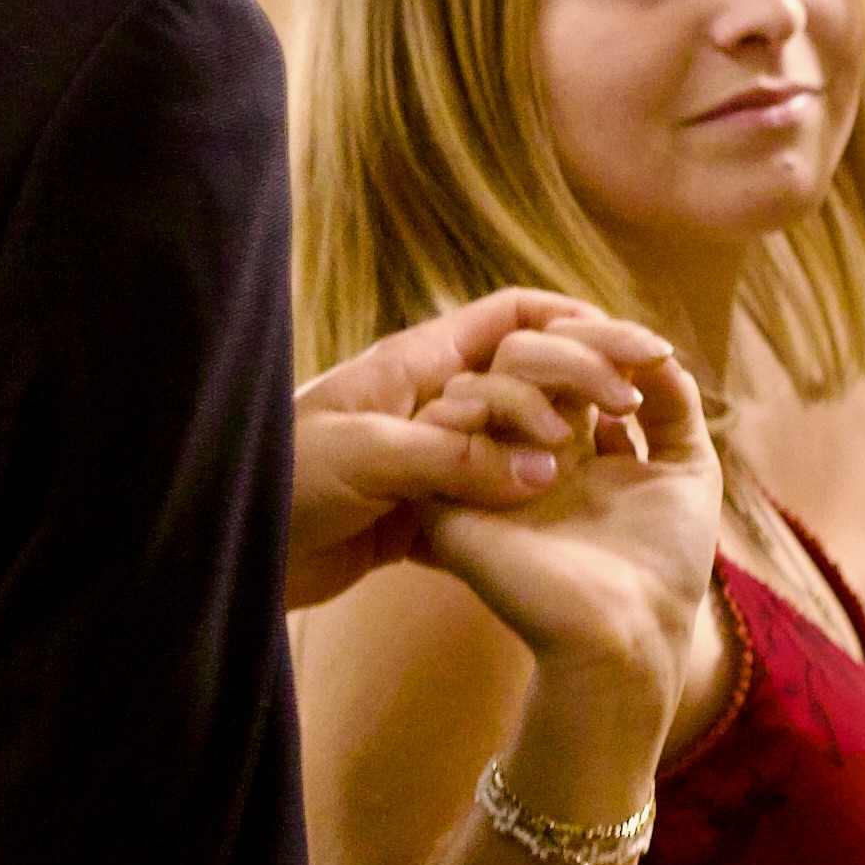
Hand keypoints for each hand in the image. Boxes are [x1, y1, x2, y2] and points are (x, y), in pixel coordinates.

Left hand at [287, 293, 679, 606]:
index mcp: (414, 364)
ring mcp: (425, 457)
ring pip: (511, 442)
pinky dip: (521, 503)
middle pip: (523, 377)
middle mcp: (428, 403)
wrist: (227, 547)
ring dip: (556, 448)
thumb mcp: (370, 457)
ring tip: (616, 460)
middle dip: (580, 384)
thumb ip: (457, 460)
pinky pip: (486, 498)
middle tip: (638, 404)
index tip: (626, 342)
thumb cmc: (280, 480)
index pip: (507, 318)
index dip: (567, 320)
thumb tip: (546, 470)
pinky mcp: (417, 512)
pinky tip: (562, 515)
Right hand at [415, 347, 722, 717]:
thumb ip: (674, 405)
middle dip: (578, 352)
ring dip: (542, 383)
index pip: (568, 357)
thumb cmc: (662, 564)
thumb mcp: (689, 469)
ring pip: (478, 378)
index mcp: (573, 439)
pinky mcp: (449, 497)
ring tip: (588, 430)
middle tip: (623, 390)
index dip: (604, 339)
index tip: (652, 354)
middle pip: (521, 354)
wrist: (627, 632)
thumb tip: (657, 352)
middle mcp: (523, 445)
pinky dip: (492, 414)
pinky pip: (441, 426)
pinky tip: (554, 449)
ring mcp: (486, 467)